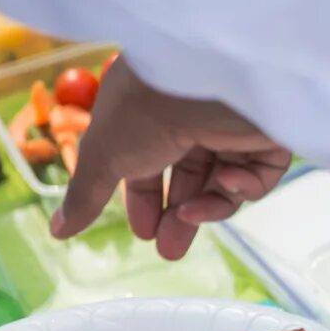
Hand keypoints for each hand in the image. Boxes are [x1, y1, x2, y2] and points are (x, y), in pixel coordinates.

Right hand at [52, 58, 292, 258]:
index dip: (147, 201)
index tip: (145, 234)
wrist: (203, 78)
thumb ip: (86, 196)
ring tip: (189, 217)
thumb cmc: (144, 110)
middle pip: (192, 178)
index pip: (151, 163)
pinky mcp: (270, 133)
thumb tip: (58, 231)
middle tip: (170, 251)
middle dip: (180, 217)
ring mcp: (233, 124)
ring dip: (208, 206)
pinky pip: (261, 173)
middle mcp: (194, 115)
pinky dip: (244, 186)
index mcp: (152, 111)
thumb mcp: (105, 156)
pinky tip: (227, 181)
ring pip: (225, 183)